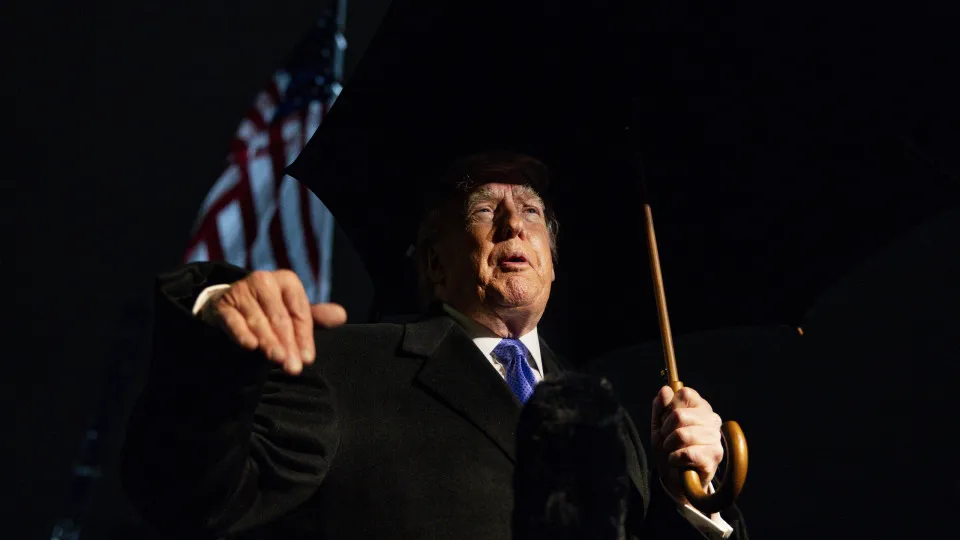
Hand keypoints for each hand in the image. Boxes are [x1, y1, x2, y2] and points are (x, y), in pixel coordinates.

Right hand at [201, 269, 347, 374]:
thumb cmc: (268, 311)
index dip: (304, 336)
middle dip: (288, 344)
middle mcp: (264, 280)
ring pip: (258, 321)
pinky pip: (233, 321)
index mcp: (286, 280)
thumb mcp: (293, 312)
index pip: (299, 311)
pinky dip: (241, 333)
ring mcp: (241, 291)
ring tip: (278, 360)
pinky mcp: (222, 305)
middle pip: (280, 318)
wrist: (228, 307)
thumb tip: (341, 316)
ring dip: (269, 342)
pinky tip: (250, 347)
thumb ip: (316, 317)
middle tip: (294, 368)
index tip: (308, 358)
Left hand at [651, 386, 723, 502]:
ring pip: (681, 434)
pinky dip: (675, 459)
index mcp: (700, 407)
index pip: (685, 393)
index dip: (668, 407)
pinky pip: (686, 453)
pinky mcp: (714, 456)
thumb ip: (660, 407)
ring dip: (669, 446)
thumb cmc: (669, 447)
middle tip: (667, 440)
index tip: (665, 420)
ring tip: (672, 451)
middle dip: (665, 430)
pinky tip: (677, 461)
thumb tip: (665, 390)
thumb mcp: (659, 425)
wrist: (675, 478)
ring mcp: (715, 438)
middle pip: (679, 415)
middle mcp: (712, 419)